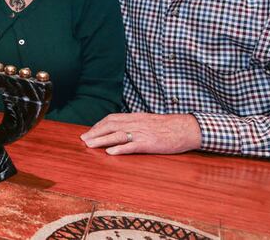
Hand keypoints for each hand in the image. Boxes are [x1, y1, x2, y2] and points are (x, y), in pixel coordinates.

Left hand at [80, 113, 201, 154]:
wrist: (187, 128)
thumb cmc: (169, 127)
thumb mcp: (149, 121)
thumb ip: (136, 123)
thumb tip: (122, 128)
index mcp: (136, 117)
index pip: (112, 118)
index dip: (99, 125)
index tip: (89, 131)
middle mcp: (136, 123)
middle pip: (110, 125)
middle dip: (95, 132)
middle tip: (83, 139)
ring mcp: (142, 133)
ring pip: (117, 135)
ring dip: (102, 140)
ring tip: (90, 145)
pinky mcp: (149, 143)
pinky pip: (132, 145)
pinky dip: (119, 149)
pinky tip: (110, 153)